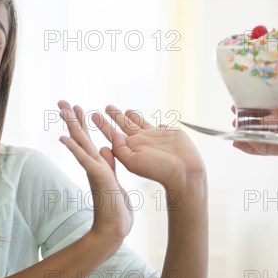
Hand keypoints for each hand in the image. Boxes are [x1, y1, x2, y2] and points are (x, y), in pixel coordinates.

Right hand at [58, 100, 132, 241]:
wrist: (114, 230)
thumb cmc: (115, 210)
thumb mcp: (115, 182)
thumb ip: (109, 165)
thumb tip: (106, 148)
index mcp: (98, 166)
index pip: (88, 140)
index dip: (82, 123)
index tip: (77, 107)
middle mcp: (92, 166)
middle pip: (80, 137)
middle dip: (72, 119)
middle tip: (61, 101)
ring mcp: (93, 171)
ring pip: (80, 144)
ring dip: (71, 126)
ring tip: (63, 110)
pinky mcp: (97, 177)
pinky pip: (84, 160)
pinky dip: (73, 148)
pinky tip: (63, 137)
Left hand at [91, 105, 205, 189]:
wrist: (184, 170)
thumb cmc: (158, 170)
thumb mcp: (133, 161)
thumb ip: (120, 148)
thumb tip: (114, 135)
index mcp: (129, 149)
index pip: (112, 134)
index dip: (102, 125)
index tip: (93, 115)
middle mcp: (139, 142)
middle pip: (122, 125)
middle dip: (113, 117)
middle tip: (104, 107)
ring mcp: (152, 137)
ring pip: (137, 122)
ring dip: (127, 116)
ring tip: (120, 110)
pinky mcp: (166, 132)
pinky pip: (153, 124)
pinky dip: (147, 120)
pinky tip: (140, 117)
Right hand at [233, 95, 277, 156]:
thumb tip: (264, 121)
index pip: (264, 111)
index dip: (250, 111)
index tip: (235, 109)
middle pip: (261, 127)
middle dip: (247, 127)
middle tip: (234, 125)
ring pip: (264, 140)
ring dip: (250, 140)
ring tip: (236, 139)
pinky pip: (273, 150)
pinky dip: (259, 149)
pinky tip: (248, 146)